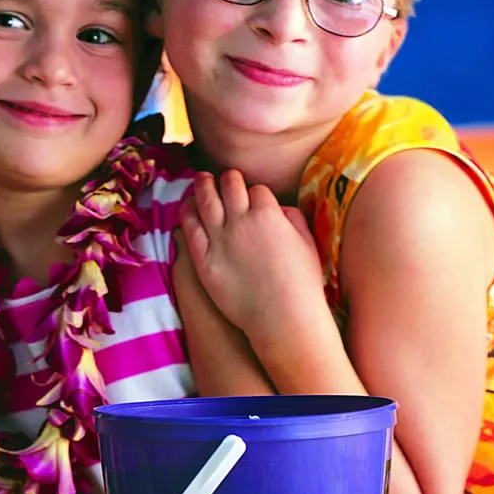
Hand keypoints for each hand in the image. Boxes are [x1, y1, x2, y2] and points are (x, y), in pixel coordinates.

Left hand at [178, 170, 325, 339]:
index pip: (257, 189)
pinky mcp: (204, 259)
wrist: (282, 317)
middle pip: (229, 186)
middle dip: (228, 178)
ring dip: (203, 185)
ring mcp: (219, 239)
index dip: (255, 192)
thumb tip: (279, 208)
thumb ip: (293, 218)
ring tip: (201, 179)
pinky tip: (187, 206)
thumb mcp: (307, 243)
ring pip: (206, 200)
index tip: (253, 196)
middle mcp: (241, 221)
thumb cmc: (301, 284)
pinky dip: (187, 213)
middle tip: (224, 176)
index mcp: (268, 214)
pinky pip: (190, 228)